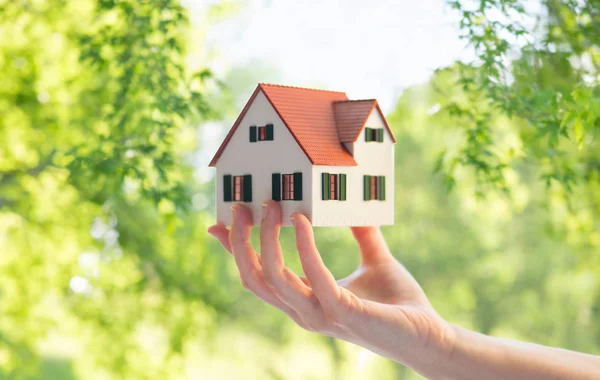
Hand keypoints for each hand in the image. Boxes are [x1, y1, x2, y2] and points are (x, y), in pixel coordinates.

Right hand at [208, 201, 454, 376]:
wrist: (431, 335)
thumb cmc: (400, 301)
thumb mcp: (375, 259)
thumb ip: (362, 233)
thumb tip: (355, 204)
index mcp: (306, 300)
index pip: (258, 276)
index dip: (235, 249)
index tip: (219, 221)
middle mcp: (305, 311)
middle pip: (254, 278)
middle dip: (240, 242)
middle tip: (241, 205)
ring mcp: (321, 315)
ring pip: (273, 279)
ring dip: (267, 239)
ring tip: (272, 204)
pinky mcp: (344, 313)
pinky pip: (314, 277)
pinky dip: (304, 247)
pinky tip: (303, 220)